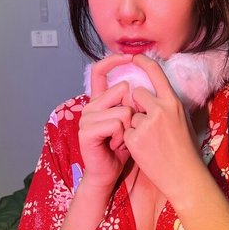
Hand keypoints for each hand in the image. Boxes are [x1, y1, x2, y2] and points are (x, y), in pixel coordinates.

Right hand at [79, 53, 133, 189]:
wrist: (107, 173)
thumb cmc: (121, 148)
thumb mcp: (129, 121)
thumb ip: (131, 102)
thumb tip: (142, 82)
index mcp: (99, 100)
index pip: (99, 71)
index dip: (113, 60)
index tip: (129, 56)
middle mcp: (90, 105)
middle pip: (122, 89)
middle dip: (133, 111)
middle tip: (126, 130)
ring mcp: (86, 117)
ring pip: (123, 109)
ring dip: (129, 127)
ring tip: (121, 139)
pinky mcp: (86, 131)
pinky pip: (117, 123)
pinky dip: (123, 136)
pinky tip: (115, 145)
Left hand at [123, 54, 205, 199]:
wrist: (184, 176)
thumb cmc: (186, 150)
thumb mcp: (182, 120)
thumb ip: (168, 105)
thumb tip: (156, 93)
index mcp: (173, 102)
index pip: (156, 73)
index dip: (143, 61)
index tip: (134, 57)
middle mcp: (160, 109)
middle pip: (136, 93)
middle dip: (136, 105)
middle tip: (148, 123)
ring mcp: (146, 124)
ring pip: (130, 115)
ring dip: (134, 125)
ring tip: (150, 142)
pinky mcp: (135, 139)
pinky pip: (125, 132)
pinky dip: (130, 141)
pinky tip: (144, 151)